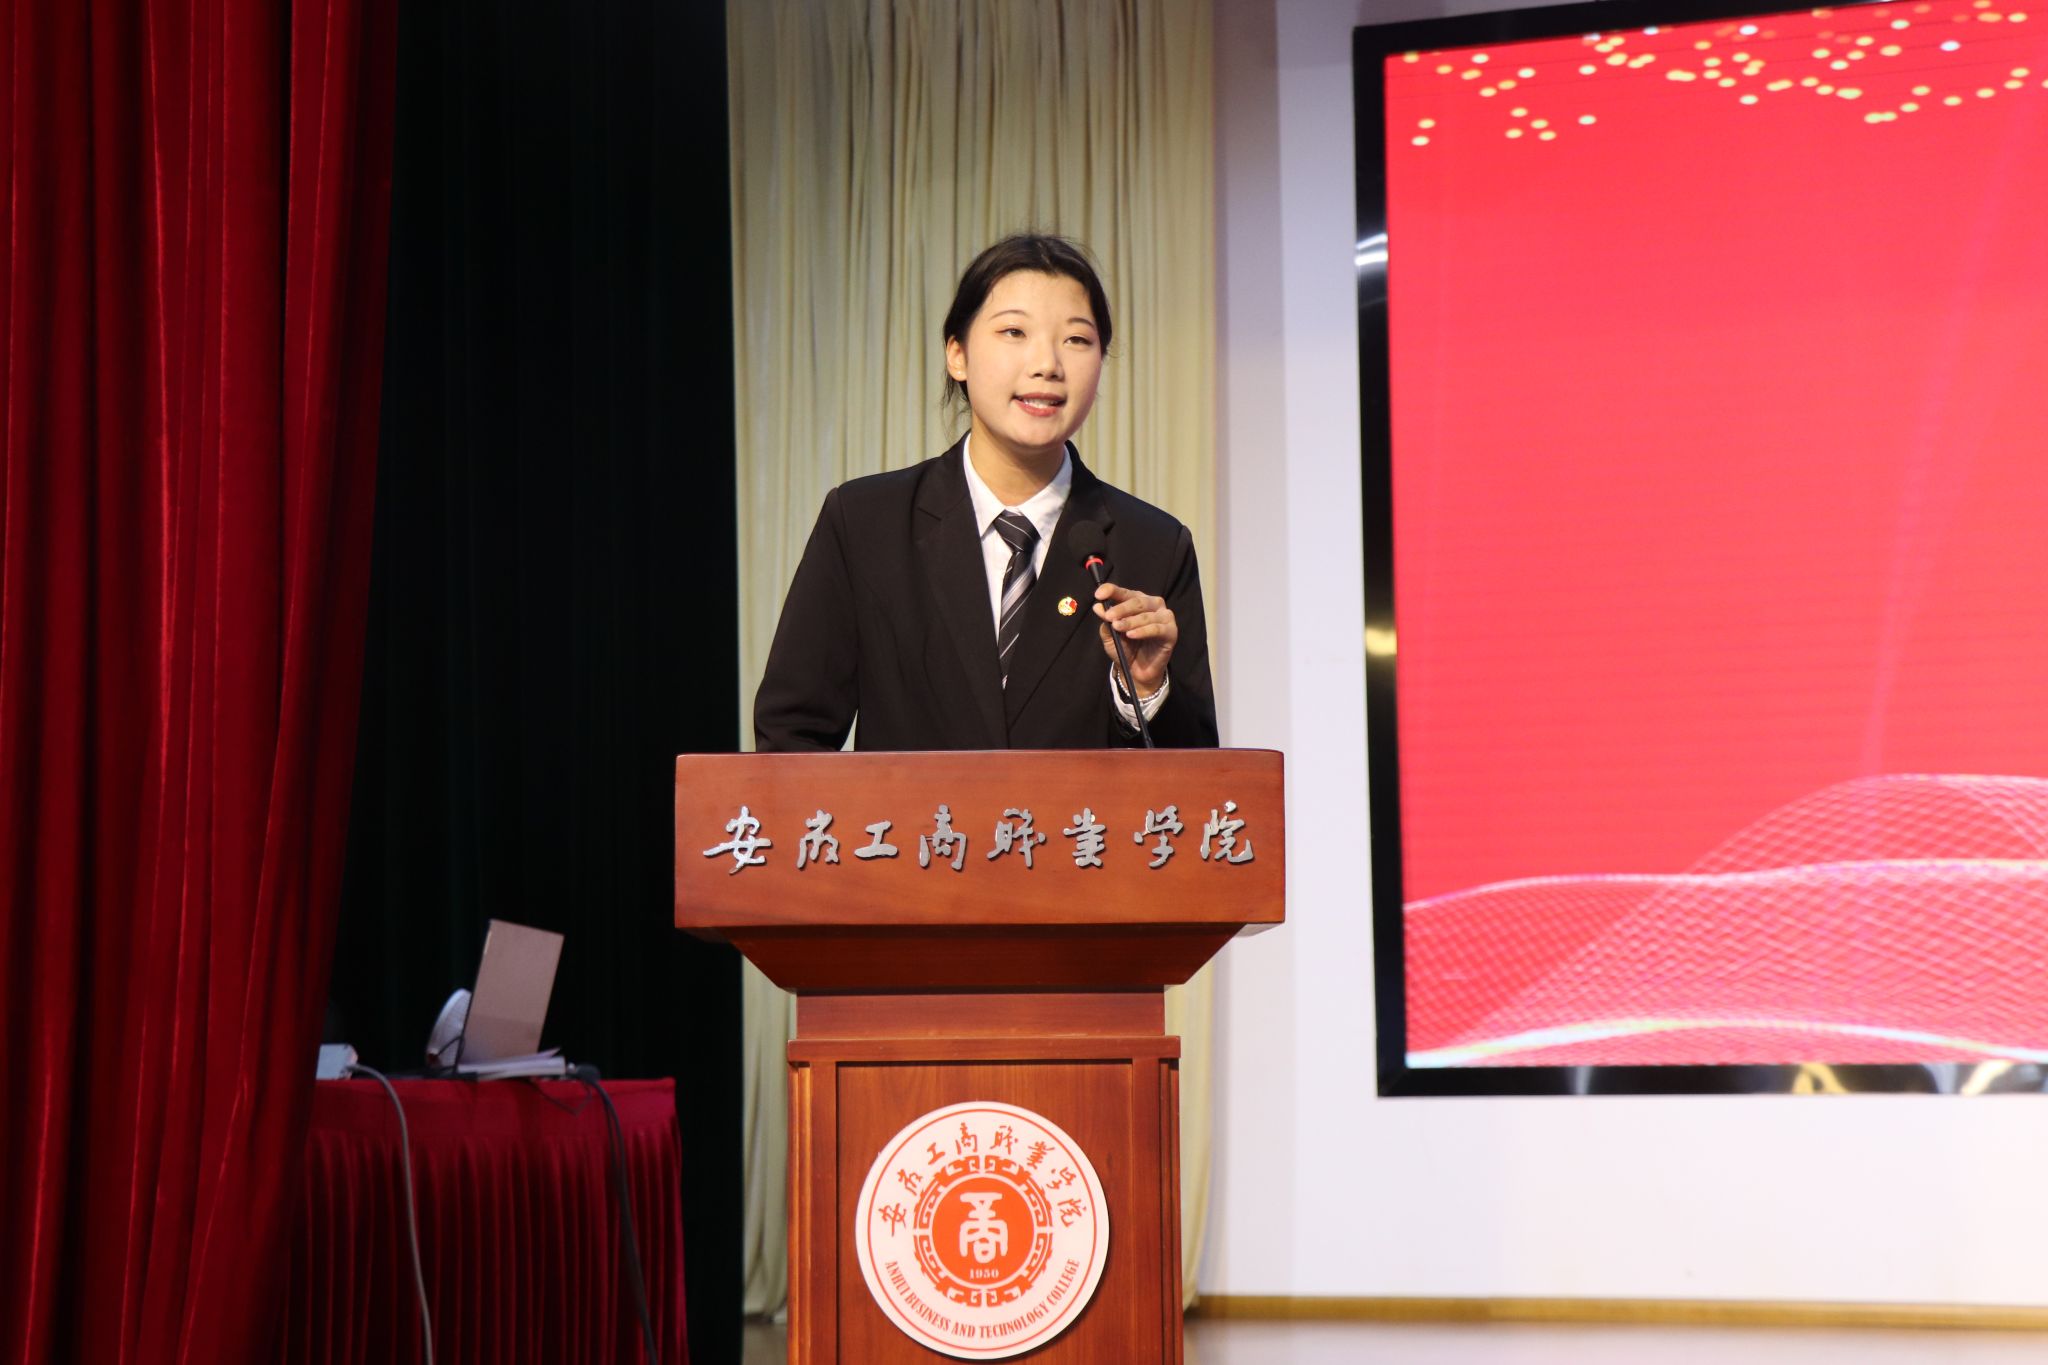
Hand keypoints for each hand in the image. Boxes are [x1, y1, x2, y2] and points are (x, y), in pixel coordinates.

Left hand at [1093, 582, 1175, 696]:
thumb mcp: (1111, 635)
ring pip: (1147, 615)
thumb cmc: (1125, 648)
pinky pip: (1157, 628)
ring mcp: (1164, 617)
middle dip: (1121, 608)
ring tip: (1118, 627)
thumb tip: (1098, 607)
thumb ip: (1106, 621)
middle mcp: (1152, 605)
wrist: (1137, 671)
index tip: (1098, 595)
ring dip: (1130, 621)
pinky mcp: (1171, 632)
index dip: (1112, 591)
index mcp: (1137, 601)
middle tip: (1109, 617)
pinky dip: (1143, 631)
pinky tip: (1131, 635)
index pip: (1125, 592)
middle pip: (1137, 601)